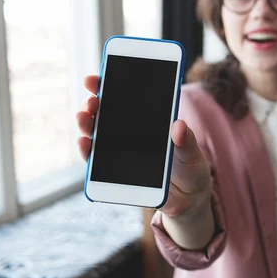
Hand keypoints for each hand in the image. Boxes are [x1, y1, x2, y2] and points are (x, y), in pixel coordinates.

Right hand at [75, 75, 211, 217]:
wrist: (187, 198)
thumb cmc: (191, 168)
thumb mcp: (193, 153)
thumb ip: (186, 141)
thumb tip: (179, 126)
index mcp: (149, 122)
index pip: (125, 99)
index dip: (108, 87)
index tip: (95, 79)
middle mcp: (131, 134)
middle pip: (107, 114)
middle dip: (94, 103)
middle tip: (91, 99)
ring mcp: (122, 152)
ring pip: (98, 135)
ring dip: (88, 125)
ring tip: (83, 117)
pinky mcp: (117, 173)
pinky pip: (98, 161)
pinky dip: (89, 151)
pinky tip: (84, 142)